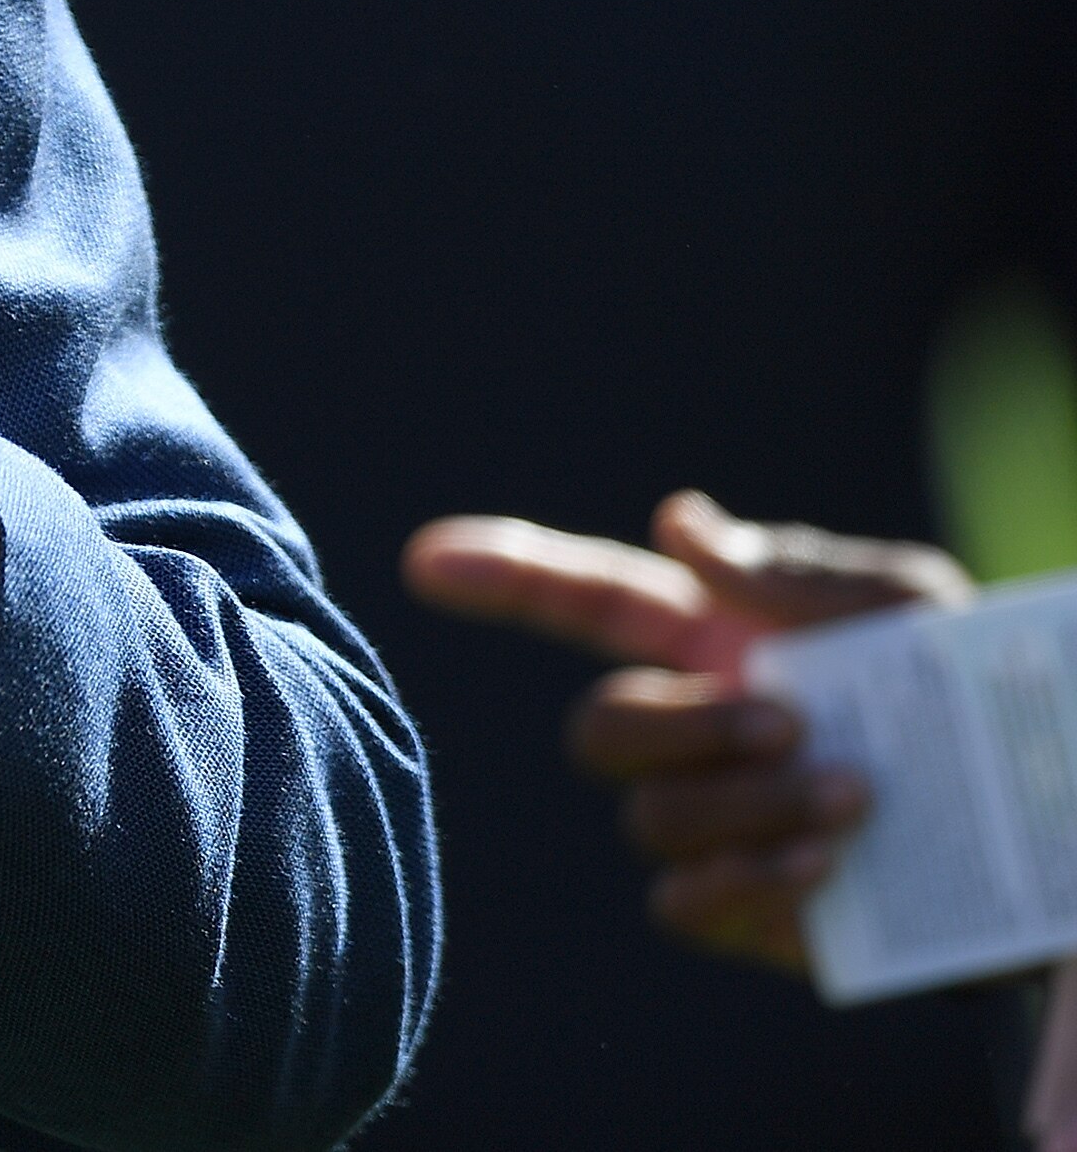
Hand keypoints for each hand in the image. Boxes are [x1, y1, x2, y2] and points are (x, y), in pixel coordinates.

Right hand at [403, 490, 969, 972]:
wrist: (1055, 823)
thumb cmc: (982, 697)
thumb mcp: (909, 604)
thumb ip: (793, 568)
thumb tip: (676, 525)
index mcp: (718, 645)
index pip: (584, 604)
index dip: (503, 577)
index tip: (426, 559)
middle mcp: (699, 735)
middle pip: (601, 730)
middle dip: (683, 725)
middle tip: (792, 725)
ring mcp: (717, 827)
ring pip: (651, 819)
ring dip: (748, 803)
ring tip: (854, 799)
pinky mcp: (751, 914)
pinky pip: (683, 902)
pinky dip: (745, 878)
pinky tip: (825, 863)